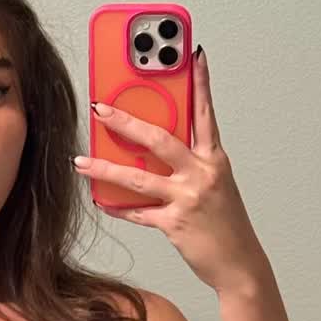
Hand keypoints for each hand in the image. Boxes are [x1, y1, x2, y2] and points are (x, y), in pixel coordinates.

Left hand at [74, 47, 266, 292]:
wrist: (240, 265)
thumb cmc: (226, 225)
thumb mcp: (215, 186)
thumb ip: (189, 166)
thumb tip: (152, 152)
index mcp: (214, 160)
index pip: (205, 113)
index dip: (200, 83)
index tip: (193, 55)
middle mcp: (202, 174)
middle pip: (159, 139)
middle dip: (126, 122)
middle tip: (101, 109)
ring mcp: (188, 198)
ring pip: (139, 178)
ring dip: (105, 169)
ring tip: (81, 162)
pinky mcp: (175, 223)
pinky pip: (138, 213)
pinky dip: (117, 208)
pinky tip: (100, 201)